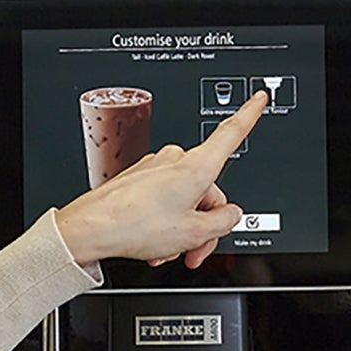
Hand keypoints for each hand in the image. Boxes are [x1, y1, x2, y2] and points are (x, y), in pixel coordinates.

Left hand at [56, 90, 267, 268]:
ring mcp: (154, 168)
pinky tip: (154, 244)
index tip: (258, 98)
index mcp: (196, 168)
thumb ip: (224, 222)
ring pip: (184, 201)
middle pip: (207, 191)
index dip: (249, 115)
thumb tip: (229, 214)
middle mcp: (175, 161)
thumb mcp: (194, 233)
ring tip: (167, 252)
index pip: (230, 134)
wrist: (92, 229)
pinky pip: (162, 201)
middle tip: (194, 251)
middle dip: (204, 224)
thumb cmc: (136, 225)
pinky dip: (163, 224)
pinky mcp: (138, 179)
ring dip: (181, 229)